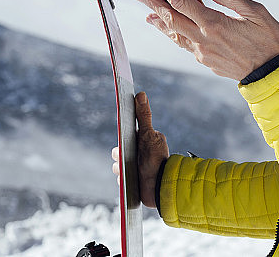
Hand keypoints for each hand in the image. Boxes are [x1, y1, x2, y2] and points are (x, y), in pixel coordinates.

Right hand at [112, 92, 168, 207]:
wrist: (161, 186)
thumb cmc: (157, 159)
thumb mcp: (149, 135)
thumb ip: (144, 115)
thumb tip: (140, 94)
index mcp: (141, 141)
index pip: (124, 137)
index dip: (121, 141)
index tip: (123, 144)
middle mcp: (137, 153)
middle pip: (117, 152)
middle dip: (120, 156)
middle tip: (127, 159)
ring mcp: (134, 167)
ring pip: (117, 166)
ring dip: (121, 169)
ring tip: (132, 171)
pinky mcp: (133, 181)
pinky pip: (120, 180)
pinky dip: (124, 181)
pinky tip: (132, 181)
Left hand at [136, 0, 278, 80]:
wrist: (273, 73)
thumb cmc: (269, 41)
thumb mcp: (257, 13)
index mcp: (215, 24)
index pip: (182, 2)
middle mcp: (205, 39)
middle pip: (172, 19)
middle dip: (155, 4)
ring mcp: (204, 53)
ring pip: (176, 35)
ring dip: (161, 22)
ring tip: (149, 14)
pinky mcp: (208, 62)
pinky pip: (186, 45)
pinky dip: (175, 35)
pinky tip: (173, 31)